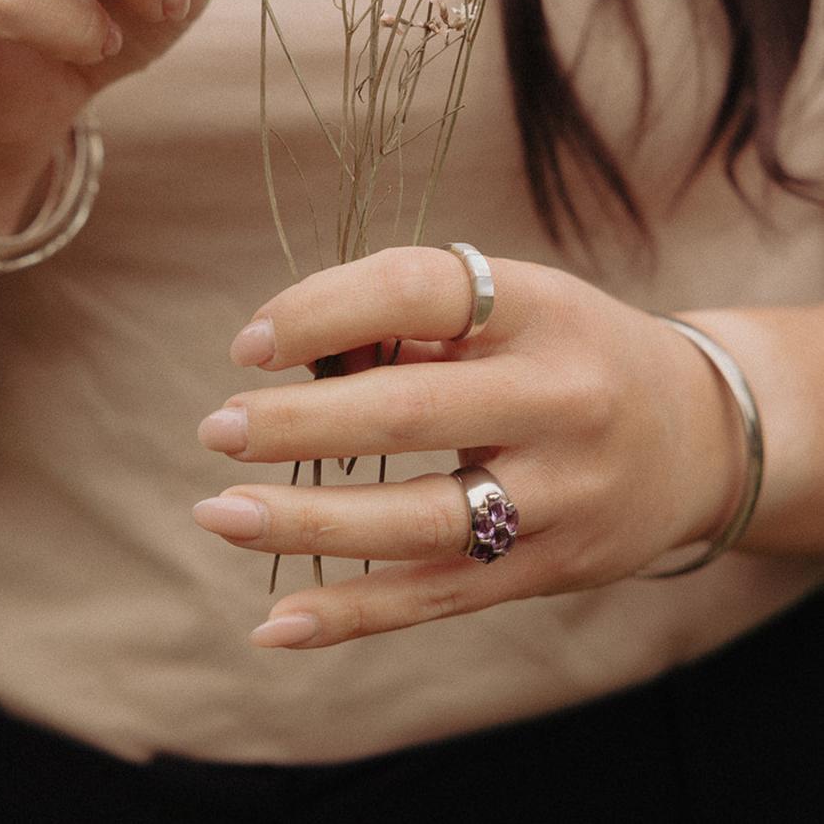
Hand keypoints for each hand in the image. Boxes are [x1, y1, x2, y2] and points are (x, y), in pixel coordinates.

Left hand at [195, 247, 743, 647]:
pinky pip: (442, 596)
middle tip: (217, 429)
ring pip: (420, 520)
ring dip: (307, 522)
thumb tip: (297, 360)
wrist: (696, 435)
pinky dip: (353, 614)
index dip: (323, 309)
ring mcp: (563, 493)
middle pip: (408, 411)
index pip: (420, 290)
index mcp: (544, 311)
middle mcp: (562, 399)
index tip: (251, 345)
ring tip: (219, 513)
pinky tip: (277, 623)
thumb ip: (414, 327)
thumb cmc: (574, 355)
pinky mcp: (554, 566)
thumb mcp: (518, 310)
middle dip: (297, 425)